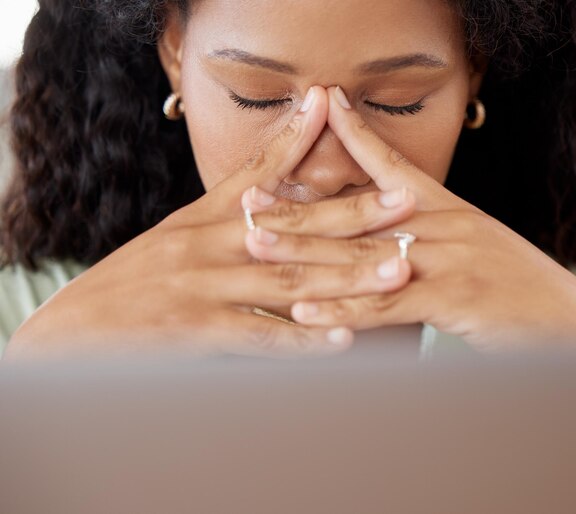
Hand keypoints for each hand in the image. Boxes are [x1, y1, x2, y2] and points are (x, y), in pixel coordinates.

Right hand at [4, 87, 414, 359]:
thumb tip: (263, 198)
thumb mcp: (177, 235)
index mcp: (204, 219)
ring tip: (397, 270)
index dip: (301, 142)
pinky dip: (302, 337)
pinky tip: (343, 339)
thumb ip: (222, 211)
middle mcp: (207, 244)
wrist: (77, 329)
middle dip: (353, 214)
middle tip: (407, 203)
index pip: (258, 173)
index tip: (342, 114)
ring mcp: (202, 286)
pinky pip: (258, 334)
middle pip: (292, 225)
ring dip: (345, 275)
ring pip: (286, 277)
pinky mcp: (194, 330)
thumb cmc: (134, 282)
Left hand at [244, 86, 575, 350]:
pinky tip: (303, 311)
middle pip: (358, 213)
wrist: (571, 326)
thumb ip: (427, 243)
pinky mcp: (455, 299)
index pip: (393, 165)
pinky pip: (387, 305)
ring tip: (257, 246)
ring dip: (306, 253)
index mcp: (448, 211)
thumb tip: (386, 247)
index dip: (356, 134)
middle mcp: (445, 226)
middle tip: (247, 200)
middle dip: (299, 208)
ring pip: (363, 255)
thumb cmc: (516, 292)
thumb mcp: (473, 252)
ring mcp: (450, 260)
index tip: (321, 106)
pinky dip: (343, 309)